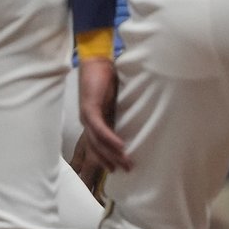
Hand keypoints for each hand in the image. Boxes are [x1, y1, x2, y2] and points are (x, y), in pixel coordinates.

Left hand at [76, 58, 129, 174]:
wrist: (97, 59)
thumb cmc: (108, 74)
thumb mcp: (118, 97)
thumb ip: (124, 108)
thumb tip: (141, 115)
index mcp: (96, 118)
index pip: (100, 143)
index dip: (109, 156)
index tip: (120, 166)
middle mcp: (89, 120)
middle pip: (97, 147)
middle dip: (112, 160)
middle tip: (127, 169)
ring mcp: (87, 116)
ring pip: (97, 141)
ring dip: (112, 153)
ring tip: (125, 161)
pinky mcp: (89, 108)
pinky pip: (99, 128)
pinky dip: (109, 138)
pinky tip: (120, 146)